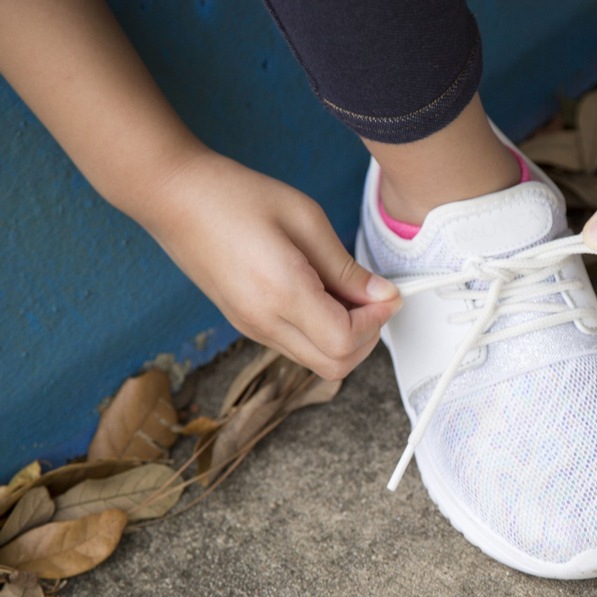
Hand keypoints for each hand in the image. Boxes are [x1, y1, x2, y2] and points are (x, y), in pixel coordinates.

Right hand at [144, 150, 401, 379]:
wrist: (173, 195)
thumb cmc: (233, 196)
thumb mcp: (305, 219)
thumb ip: (346, 267)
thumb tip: (381, 295)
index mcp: (280, 293)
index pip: (345, 341)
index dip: (376, 322)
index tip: (388, 295)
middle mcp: (263, 322)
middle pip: (335, 366)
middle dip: (367, 338)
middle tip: (376, 299)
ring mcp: (252, 327)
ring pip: (317, 361)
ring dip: (346, 337)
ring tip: (349, 292)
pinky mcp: (247, 323)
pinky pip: (298, 345)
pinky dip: (322, 332)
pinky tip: (324, 294)